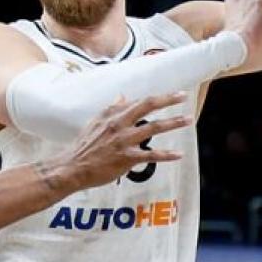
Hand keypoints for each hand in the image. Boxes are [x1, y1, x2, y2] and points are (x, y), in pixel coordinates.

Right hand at [65, 93, 189, 189]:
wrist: (73, 166)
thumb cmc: (83, 146)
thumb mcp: (95, 122)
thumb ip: (111, 109)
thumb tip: (122, 96)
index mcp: (112, 115)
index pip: (138, 101)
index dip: (155, 97)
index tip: (171, 94)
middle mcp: (119, 124)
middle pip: (147, 106)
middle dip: (167, 100)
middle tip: (183, 96)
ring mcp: (124, 141)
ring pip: (154, 127)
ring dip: (173, 123)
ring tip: (188, 120)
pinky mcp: (127, 158)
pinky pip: (151, 155)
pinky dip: (167, 155)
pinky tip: (179, 154)